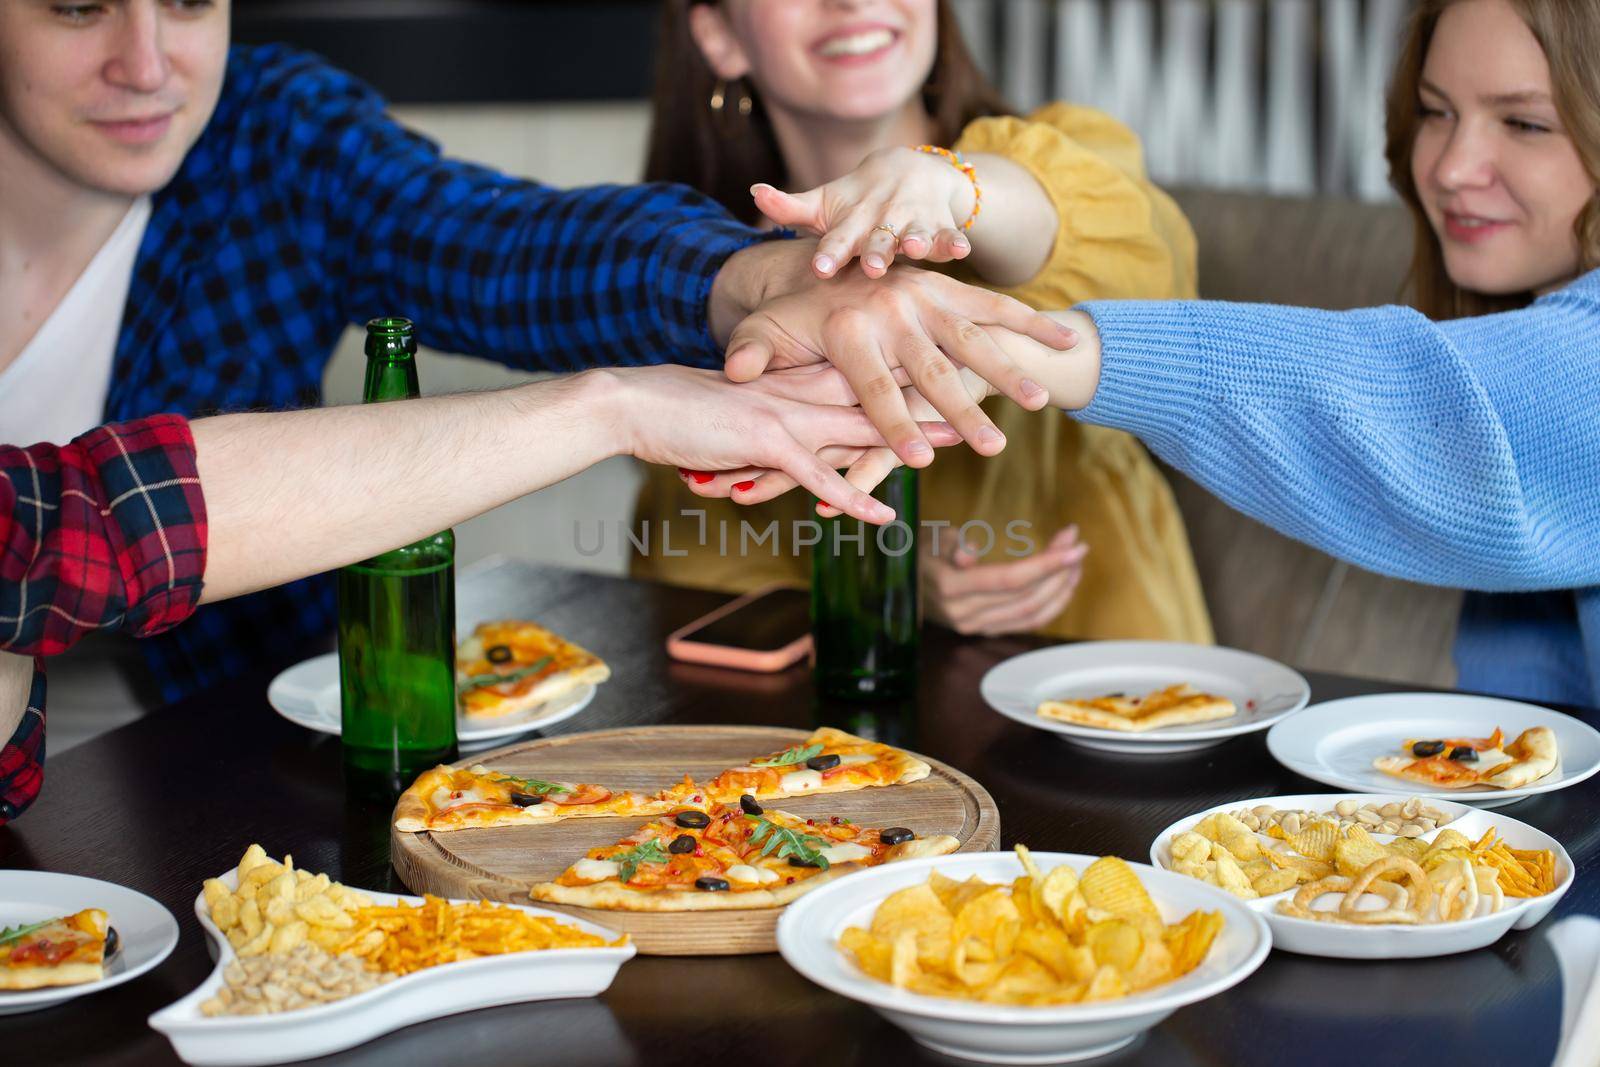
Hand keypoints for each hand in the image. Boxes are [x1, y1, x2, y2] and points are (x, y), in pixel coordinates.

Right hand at [598, 365, 959, 523]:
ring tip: (963, 446)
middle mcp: (800, 390)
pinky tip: (882, 514)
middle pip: (881, 392)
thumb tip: (798, 435)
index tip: (955, 369)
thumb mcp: (741, 407)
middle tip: (983, 398)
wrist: (636, 402)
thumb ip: (776, 416)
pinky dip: (852, 496)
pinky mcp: (765, 442)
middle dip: (934, 398)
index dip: (912, 372)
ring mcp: (786, 414)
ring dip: (913, 439)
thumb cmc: (681, 405)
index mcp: (796, 375)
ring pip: (864, 427)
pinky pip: (818, 474)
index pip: (865, 372)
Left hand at [710, 241, 1073, 464]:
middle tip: (990, 447)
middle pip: (932, 371)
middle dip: (963, 412)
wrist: (827, 251)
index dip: (893, 426)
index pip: (874, 387)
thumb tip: (736, 376)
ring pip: (973, 340)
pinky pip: (996, 306)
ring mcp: (927, 297)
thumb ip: (752, 354)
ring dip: (1008, 371)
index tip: (918, 460)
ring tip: (1039, 401)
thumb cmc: (797, 310)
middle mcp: (892, 310)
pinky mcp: (952, 287)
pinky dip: (1033, 322)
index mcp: (848, 327)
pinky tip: (1068, 339)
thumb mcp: (766, 329)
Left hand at [751, 146, 976, 278]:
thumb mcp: (824, 203)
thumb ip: (789, 207)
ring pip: (916, 232)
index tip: (820, 269)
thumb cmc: (856, 200)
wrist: (910, 168)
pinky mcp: (941, 223)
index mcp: (852, 219)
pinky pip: (951, 234)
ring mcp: (914, 219)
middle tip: (871, 268)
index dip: (830, 252)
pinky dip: (957, 241)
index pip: (838, 238)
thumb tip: (752, 192)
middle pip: (878, 238)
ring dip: (919, 240)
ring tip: (918, 249)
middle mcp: (883, 218)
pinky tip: (963, 250)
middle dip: (876, 251)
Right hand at [924, 526, 1087, 635]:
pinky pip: (1026, 623)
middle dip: (1059, 569)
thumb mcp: (931, 537)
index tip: (1074, 545)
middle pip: (1026, 595)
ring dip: (1061, 587)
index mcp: (949, 586)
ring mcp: (974, 626)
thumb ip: (952, 544)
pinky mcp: (984, 631)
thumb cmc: (922, 550)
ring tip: (1075, 561)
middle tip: (1076, 543)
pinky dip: (1052, 605)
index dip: (1045, 563)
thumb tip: (968, 555)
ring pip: (1031, 612)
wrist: (903, 582)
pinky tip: (1064, 584)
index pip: (1008, 579)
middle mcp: (963, 613)